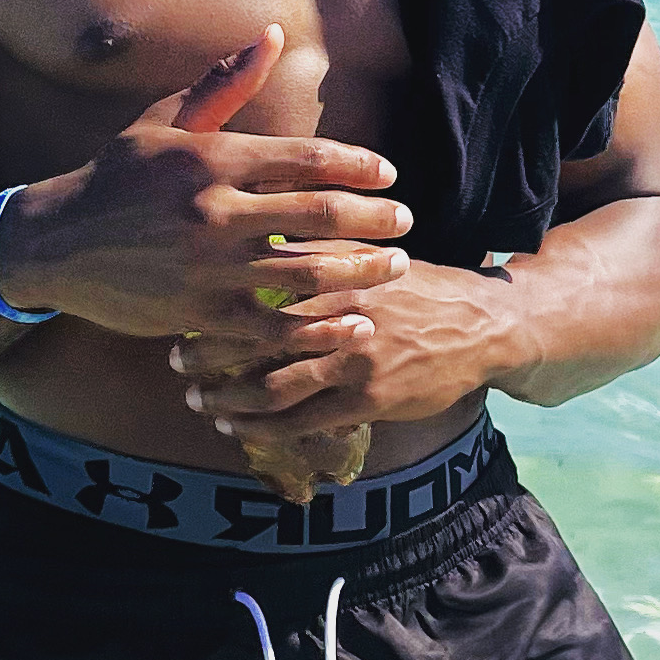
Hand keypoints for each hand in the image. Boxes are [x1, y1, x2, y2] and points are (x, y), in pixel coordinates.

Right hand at [0, 25, 410, 367]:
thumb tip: (273, 34)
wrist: (56, 243)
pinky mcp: (200, 314)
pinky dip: (321, 329)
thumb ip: (225, 83)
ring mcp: (208, 266)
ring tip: (396, 268)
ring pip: (306, 272)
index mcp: (213, 157)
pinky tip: (355, 325)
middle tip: (408, 223)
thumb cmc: (118, 176)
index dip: (360, 167)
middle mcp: (214, 210)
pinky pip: (275, 327)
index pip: (308, 158)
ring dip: (362, 271)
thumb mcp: (165, 121)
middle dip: (375, 219)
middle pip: (319, 214)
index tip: (390, 176)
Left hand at [170, 259, 514, 444]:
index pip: (255, 290)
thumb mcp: (369, 252)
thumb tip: (266, 227)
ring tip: (203, 404)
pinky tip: (242, 431)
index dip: (212, 307)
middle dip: (208, 358)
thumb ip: (319, 245)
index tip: (180, 315)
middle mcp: (337, 315)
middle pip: (252, 339)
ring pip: (272, 388)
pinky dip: (265, 431)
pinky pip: (304, 423)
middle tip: (178, 366)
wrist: (482, 324)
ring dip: (229, 401)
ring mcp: (353, 361)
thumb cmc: (418, 285)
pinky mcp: (369, 400)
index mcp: (331, 274)